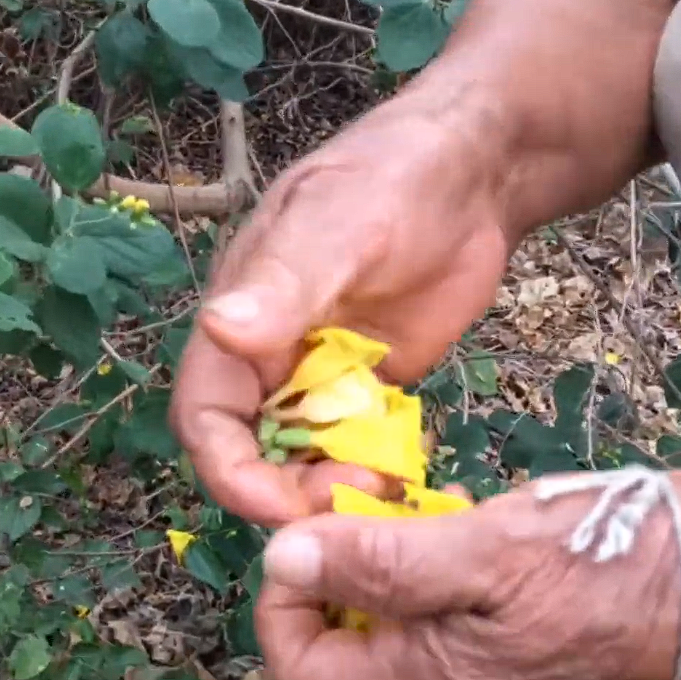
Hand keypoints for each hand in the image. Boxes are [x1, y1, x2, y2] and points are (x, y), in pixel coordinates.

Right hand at [169, 102, 515, 527]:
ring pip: (302, 458)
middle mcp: (270, 355)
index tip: (281, 507)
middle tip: (355, 499)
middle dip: (287, 491)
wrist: (475, 173)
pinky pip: (355, 447)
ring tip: (386, 488)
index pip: (206, 415)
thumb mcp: (337, 225)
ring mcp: (322, 373)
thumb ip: (283, 283)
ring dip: (331, 488)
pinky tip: (405, 475)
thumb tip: (218, 329)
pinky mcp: (371, 384)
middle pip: (251, 451)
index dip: (230, 471)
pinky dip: (370, 470)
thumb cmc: (394, 179)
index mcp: (240, 318)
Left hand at [254, 471, 680, 679]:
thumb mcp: (490, 557)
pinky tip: (430, 510)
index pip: (301, 664)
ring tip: (387, 497)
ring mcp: (469, 655)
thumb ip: (383, 565)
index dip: (284, 597)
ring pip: (379, 614)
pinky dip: (412, 552)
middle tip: (351, 500)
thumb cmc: (616, 570)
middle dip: (326, 568)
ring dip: (366, 554)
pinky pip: (428, 600)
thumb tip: (282, 558)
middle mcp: (440, 678)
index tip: (306, 527)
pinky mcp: (496, 624)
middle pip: (336, 641)